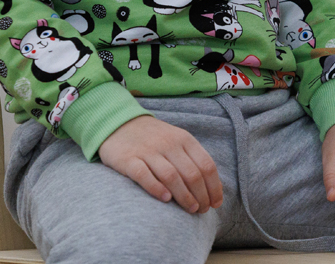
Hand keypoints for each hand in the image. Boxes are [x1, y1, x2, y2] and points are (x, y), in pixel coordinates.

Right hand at [98, 115, 223, 215]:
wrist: (120, 124)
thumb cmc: (155, 139)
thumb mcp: (177, 141)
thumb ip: (194, 160)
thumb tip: (214, 189)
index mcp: (184, 139)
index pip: (206, 165)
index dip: (214, 187)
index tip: (215, 203)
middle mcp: (168, 143)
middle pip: (191, 174)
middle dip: (201, 196)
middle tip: (201, 210)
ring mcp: (148, 151)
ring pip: (171, 176)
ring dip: (184, 196)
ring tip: (190, 209)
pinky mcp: (128, 159)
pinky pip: (144, 175)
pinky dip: (156, 188)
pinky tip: (165, 199)